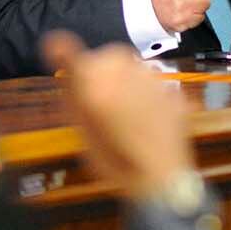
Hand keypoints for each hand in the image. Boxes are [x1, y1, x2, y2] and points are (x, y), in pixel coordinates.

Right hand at [41, 31, 194, 197]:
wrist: (163, 179)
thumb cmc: (115, 162)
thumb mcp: (84, 131)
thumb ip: (74, 95)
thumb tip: (60, 64)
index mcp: (97, 84)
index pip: (73, 53)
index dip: (62, 50)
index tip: (57, 51)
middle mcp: (126, 73)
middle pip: (108, 55)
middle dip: (101, 69)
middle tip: (99, 98)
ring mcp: (154, 80)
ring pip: (133, 66)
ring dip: (126, 78)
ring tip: (125, 111)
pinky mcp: (173, 91)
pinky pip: (154, 82)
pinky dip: (146, 92)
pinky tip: (145, 116)